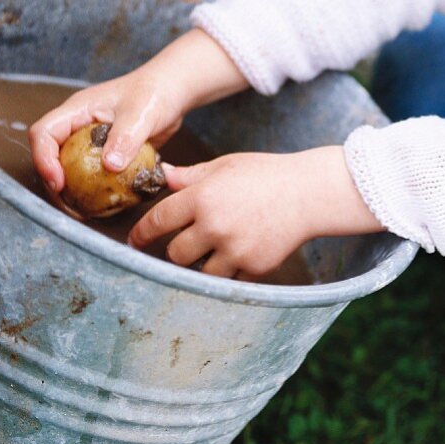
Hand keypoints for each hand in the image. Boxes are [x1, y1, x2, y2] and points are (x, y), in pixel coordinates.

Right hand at [29, 29, 247, 191]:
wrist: (171, 93)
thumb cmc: (155, 93)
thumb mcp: (141, 113)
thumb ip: (126, 137)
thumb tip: (110, 165)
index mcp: (77, 111)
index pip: (44, 133)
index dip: (44, 159)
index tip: (59, 182)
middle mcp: (77, 126)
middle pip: (50, 156)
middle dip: (54, 182)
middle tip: (71, 206)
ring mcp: (88, 140)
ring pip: (68, 168)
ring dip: (72, 191)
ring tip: (84, 212)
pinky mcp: (103, 153)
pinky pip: (89, 174)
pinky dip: (92, 190)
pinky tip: (103, 206)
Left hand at [128, 146, 383, 277]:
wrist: (309, 193)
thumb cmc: (267, 174)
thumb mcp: (226, 166)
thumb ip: (191, 176)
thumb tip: (162, 176)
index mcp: (203, 197)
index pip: (158, 221)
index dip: (141, 234)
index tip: (135, 241)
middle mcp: (214, 225)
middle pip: (175, 253)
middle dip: (178, 248)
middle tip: (189, 241)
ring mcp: (234, 249)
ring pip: (200, 270)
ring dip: (202, 263)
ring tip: (216, 248)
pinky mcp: (253, 267)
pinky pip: (228, 278)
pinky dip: (228, 270)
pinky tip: (238, 253)